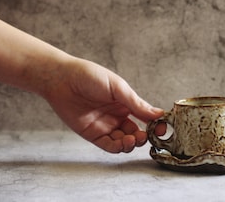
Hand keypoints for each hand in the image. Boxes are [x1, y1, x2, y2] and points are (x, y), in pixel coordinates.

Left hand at [42, 57, 163, 152]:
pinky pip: (108, 145)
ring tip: (132, 139)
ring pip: (123, 141)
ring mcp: (105, 125)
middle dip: (143, 136)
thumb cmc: (90, 77)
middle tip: (146, 136)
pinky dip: (118, 147)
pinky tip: (123, 143)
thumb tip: (159, 113)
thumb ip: (136, 103)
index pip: (144, 116)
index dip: (154, 124)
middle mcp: (117, 115)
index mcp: (125, 102)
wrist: (62, 80)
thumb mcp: (117, 87)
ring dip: (131, 143)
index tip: (162, 128)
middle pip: (135, 131)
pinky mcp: (93, 134)